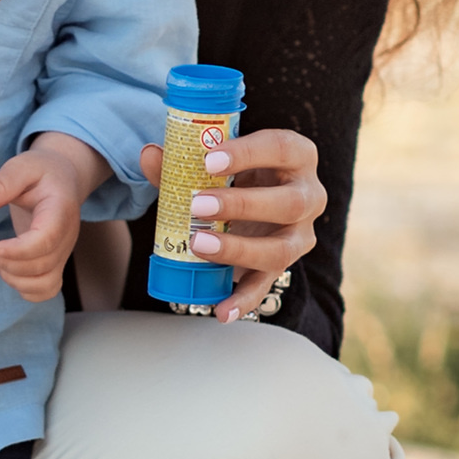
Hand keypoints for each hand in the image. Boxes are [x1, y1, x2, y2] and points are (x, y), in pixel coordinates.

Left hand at [0, 133, 104, 302]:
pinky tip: (7, 269)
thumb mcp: (21, 166)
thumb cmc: (41, 171)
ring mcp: (63, 253)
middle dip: (7, 263)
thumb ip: (2, 182)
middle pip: (41, 265)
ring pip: (44, 284)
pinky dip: (24, 289)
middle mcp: (66, 236)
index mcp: (60, 210)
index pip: (45, 240)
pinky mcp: (56, 263)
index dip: (18, 250)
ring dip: (13, 279)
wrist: (64, 179)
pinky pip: (46, 290)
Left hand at [140, 123, 324, 322]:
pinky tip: (220, 311)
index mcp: (296, 156)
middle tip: (197, 204)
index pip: (281, 148)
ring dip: (238, 249)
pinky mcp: (282, 264)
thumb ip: (182, 159)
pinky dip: (243, 301)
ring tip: (198, 244)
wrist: (250, 201)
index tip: (209, 160)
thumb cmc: (235, 171)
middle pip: (289, 203)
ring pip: (281, 249)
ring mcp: (300, 235)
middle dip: (241, 204)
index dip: (248, 153)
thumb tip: (149, 155)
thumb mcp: (214, 161)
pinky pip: (265, 285)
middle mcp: (309, 195)